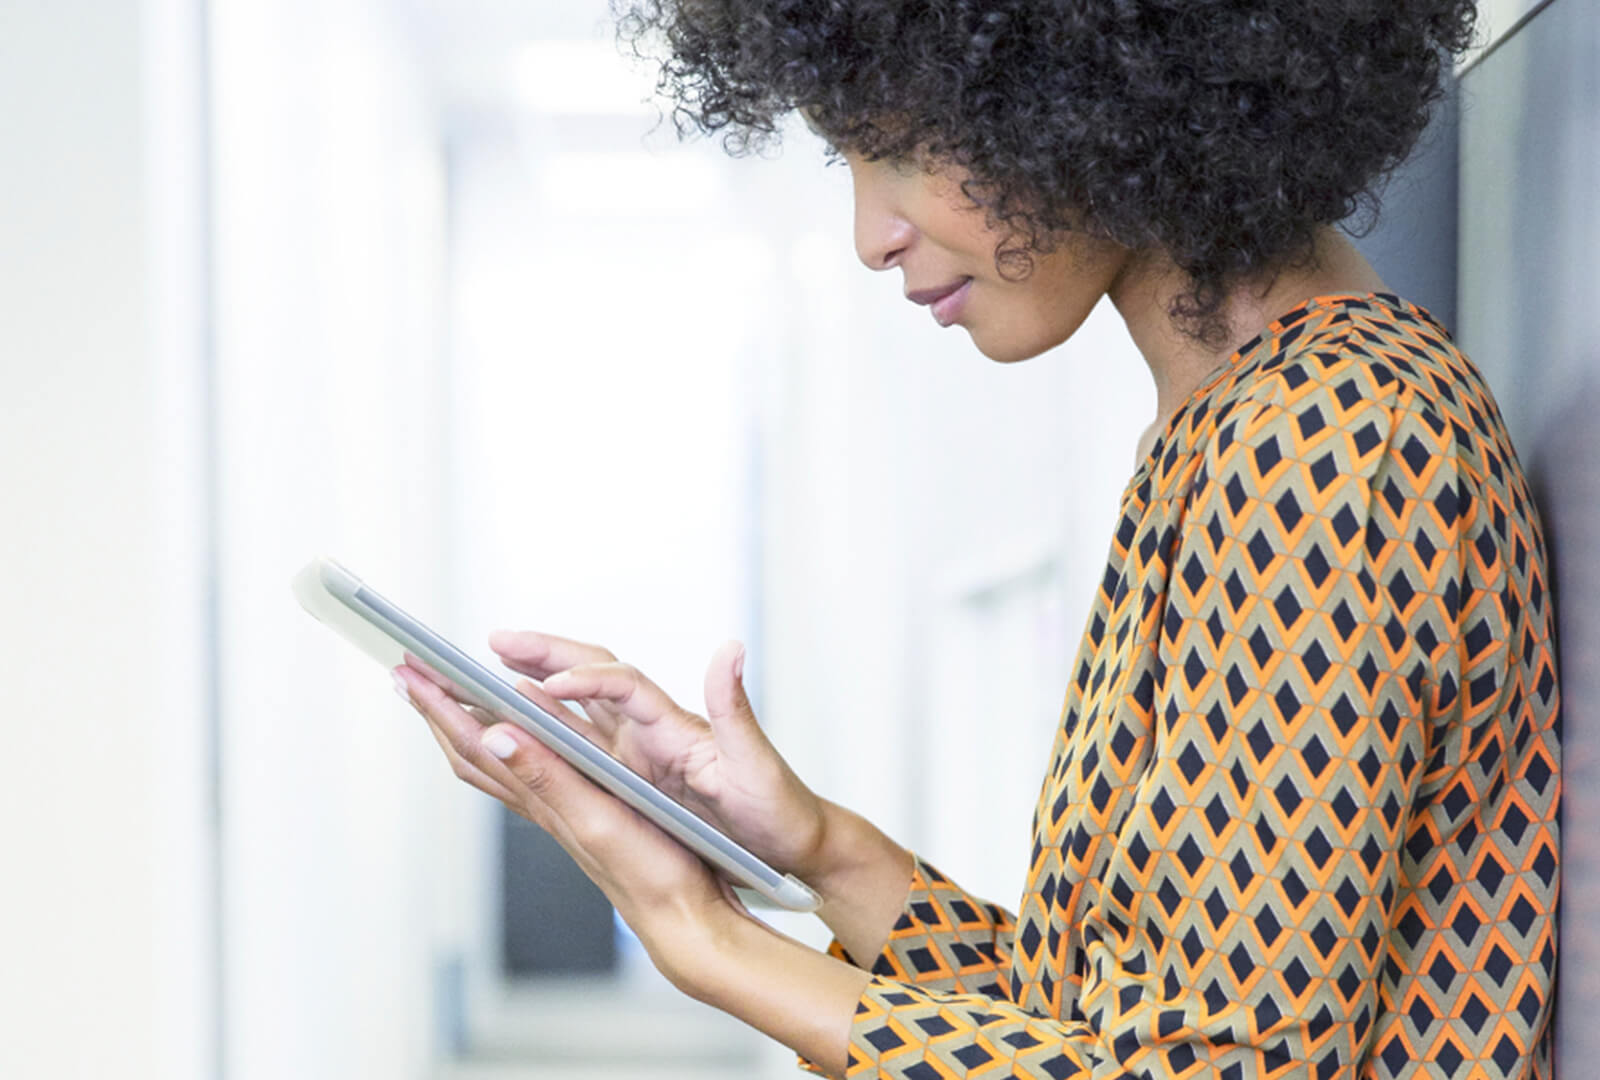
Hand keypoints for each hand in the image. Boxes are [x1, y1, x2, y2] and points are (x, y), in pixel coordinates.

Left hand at [392, 661, 740, 982]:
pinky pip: (528, 769)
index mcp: (541, 795)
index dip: (439, 705)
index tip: (409, 669)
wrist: (679, 914)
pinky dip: (510, 741)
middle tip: (408, 674)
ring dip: (464, 726)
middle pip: (471, 750)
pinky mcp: (581, 812)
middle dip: (437, 710)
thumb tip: (494, 735)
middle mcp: (541, 801)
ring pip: (494, 762)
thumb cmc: (648, 872)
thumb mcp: (596, 817)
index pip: (474, 742)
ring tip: (445, 698)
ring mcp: (558, 809)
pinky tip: (516, 735)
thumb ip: (547, 775)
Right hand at [488, 632, 833, 883]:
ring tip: (483, 669)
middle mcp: (650, 726)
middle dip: (540, 653)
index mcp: (674, 722)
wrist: (788, 838)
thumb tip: (730, 650)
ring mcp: (637, 747)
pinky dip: (538, 727)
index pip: (622, 683)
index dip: (584, 680)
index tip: (547, 685)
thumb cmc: (777, 804)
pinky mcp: (631, 771)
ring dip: (528, 682)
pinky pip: (573, 741)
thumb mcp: (757, 763)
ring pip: (571, 704)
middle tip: (494, 640)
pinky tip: (508, 725)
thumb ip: (736, 709)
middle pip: (587, 671)